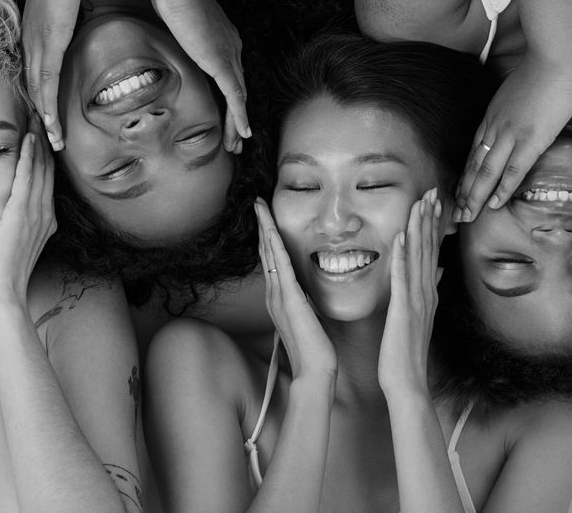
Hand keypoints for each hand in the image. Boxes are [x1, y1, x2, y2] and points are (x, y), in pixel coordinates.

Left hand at [0, 126, 56, 304]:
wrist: (3, 292)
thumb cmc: (3, 272)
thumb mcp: (15, 243)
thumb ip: (18, 224)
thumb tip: (10, 213)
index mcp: (46, 220)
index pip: (47, 179)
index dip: (44, 155)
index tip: (38, 133)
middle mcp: (46, 213)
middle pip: (49, 169)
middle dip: (44, 141)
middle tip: (40, 116)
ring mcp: (37, 213)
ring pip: (41, 168)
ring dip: (38, 141)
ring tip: (35, 118)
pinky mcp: (22, 213)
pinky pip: (28, 179)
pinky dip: (29, 157)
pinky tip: (28, 139)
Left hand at [23, 0, 86, 151]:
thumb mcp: (56, 3)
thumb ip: (57, 18)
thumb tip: (64, 22)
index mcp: (32, 39)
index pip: (33, 77)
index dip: (39, 101)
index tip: (45, 122)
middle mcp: (31, 46)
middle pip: (34, 90)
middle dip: (42, 119)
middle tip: (49, 142)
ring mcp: (39, 45)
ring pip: (39, 91)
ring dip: (46, 118)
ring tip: (54, 141)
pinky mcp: (50, 43)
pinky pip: (47, 78)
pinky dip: (47, 101)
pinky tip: (50, 119)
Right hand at [152, 0, 249, 152]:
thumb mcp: (179, 16)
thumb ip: (180, 28)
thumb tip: (169, 27)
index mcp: (226, 39)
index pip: (231, 74)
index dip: (232, 97)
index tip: (228, 113)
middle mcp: (233, 49)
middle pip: (239, 89)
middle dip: (238, 117)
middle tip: (237, 138)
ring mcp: (229, 56)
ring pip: (239, 98)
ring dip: (237, 123)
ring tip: (236, 144)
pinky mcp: (222, 64)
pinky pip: (235, 96)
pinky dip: (240, 116)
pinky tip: (242, 133)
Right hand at [254, 198, 335, 381]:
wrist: (314, 370)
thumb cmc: (315, 349)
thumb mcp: (308, 318)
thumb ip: (304, 302)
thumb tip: (306, 290)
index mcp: (279, 298)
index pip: (271, 260)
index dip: (267, 237)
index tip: (265, 218)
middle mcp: (274, 294)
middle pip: (265, 251)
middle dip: (261, 225)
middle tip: (256, 202)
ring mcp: (279, 295)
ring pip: (269, 253)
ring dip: (264, 227)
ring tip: (259, 206)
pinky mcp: (289, 297)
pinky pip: (279, 264)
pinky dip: (273, 243)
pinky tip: (270, 227)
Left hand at [379, 189, 441, 398]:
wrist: (407, 381)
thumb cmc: (407, 352)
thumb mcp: (420, 318)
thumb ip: (427, 292)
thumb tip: (438, 270)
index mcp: (427, 294)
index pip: (431, 253)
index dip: (432, 226)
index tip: (434, 203)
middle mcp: (426, 293)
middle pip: (429, 249)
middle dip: (430, 219)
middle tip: (432, 192)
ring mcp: (416, 301)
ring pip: (419, 258)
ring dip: (419, 229)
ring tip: (420, 204)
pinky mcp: (403, 310)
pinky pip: (402, 278)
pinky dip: (402, 256)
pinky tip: (401, 237)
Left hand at [455, 59, 571, 221]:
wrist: (555, 57)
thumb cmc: (543, 71)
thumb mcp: (517, 93)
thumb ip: (513, 110)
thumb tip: (517, 119)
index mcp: (492, 117)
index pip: (473, 152)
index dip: (465, 175)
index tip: (458, 192)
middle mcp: (494, 128)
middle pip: (473, 165)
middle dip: (463, 192)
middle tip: (455, 214)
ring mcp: (510, 134)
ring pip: (485, 172)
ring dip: (474, 196)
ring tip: (466, 216)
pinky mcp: (530, 139)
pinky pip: (512, 170)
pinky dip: (501, 189)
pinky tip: (493, 204)